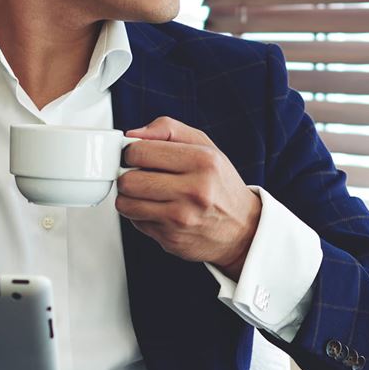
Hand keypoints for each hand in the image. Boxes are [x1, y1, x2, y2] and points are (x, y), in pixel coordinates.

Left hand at [117, 117, 261, 278]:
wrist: (242, 229)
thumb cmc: (220, 185)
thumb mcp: (205, 146)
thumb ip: (168, 130)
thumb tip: (133, 135)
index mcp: (202, 161)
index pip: (140, 152)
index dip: (131, 152)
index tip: (137, 156)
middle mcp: (194, 190)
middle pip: (129, 180)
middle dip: (127, 176)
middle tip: (139, 175)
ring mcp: (182, 218)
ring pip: (126, 204)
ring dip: (129, 198)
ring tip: (146, 193)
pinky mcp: (171, 239)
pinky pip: (135, 223)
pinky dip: (140, 215)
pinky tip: (158, 210)